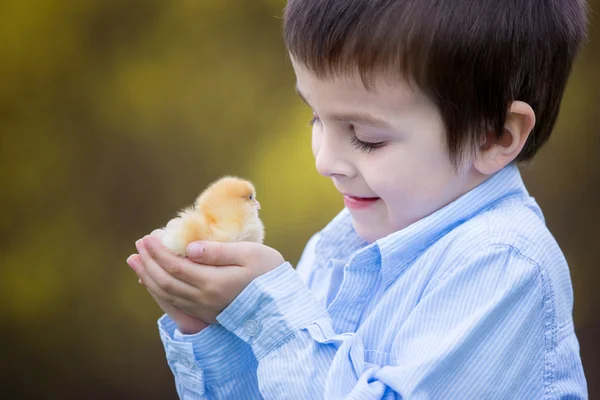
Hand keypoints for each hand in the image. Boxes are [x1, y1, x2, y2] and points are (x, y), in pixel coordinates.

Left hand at [133, 234, 284, 323]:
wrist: (283, 307)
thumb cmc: (270, 274)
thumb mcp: (250, 254)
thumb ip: (218, 251)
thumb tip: (190, 248)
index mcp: (213, 283)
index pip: (175, 266)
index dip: (157, 252)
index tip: (148, 236)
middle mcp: (203, 300)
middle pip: (165, 281)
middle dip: (148, 262)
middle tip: (138, 245)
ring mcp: (204, 310)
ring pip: (166, 295)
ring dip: (147, 277)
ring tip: (136, 261)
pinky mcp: (206, 316)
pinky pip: (174, 305)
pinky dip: (159, 291)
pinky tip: (153, 282)